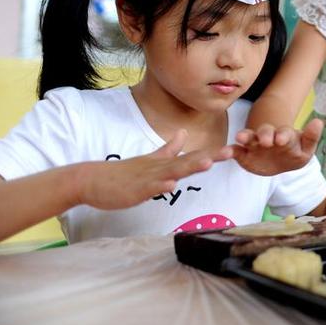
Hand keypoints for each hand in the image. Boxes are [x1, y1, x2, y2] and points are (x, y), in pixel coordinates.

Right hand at [76, 129, 232, 209]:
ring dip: (189, 167)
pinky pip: (149, 188)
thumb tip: (184, 134)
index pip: (193, 157)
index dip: (213, 154)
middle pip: (188, 161)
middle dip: (210, 157)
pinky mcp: (135, 190)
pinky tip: (171, 183)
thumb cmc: (122, 173)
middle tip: (231, 151)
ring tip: (207, 163)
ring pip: (171, 171)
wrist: (91, 179)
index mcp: (164, 163)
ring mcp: (147, 178)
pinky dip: (160, 185)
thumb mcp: (149, 161)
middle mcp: (159, 168)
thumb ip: (168, 150)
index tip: (234, 150)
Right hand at [231, 119, 322, 175]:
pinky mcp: (243, 154)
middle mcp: (268, 137)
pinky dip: (229, 152)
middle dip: (265, 134)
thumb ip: (311, 137)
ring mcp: (254, 145)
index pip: (284, 132)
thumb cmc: (294, 152)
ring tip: (240, 137)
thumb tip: (318, 121)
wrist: (278, 162)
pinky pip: (235, 152)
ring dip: (245, 136)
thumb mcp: (305, 149)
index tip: (283, 139)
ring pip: (248, 138)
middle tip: (265, 140)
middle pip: (265, 132)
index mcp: (284, 135)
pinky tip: (222, 154)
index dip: (283, 134)